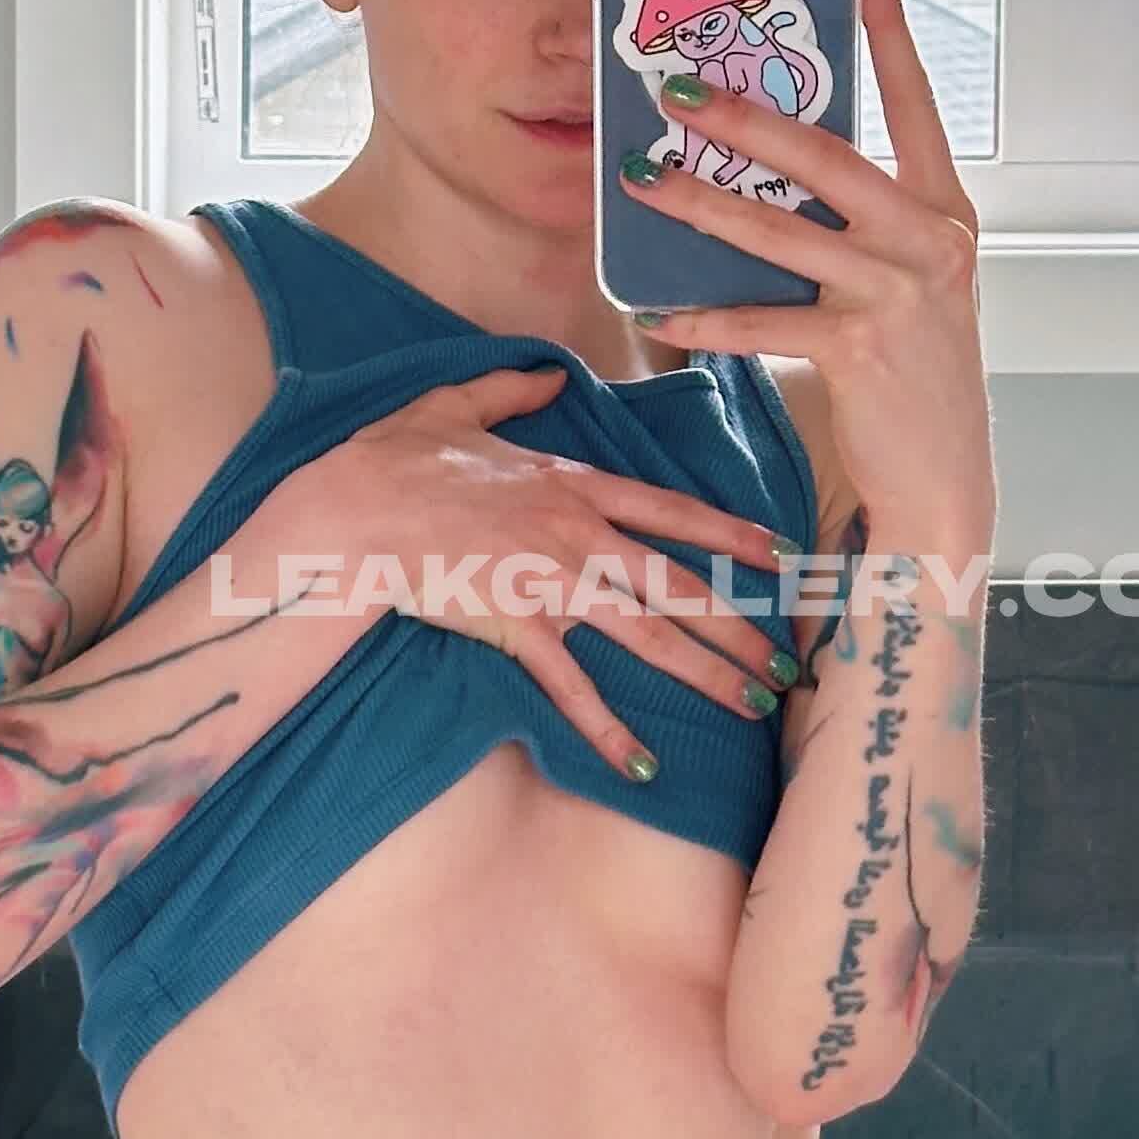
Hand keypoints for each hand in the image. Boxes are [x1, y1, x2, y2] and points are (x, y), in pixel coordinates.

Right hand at [255, 362, 800, 783]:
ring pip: (649, 636)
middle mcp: (578, 535)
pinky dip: (608, 728)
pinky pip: (573, 687)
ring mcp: (551, 582)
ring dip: (706, 675)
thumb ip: (512, 390)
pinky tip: (642, 764)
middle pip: (680, 585)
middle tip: (789, 662)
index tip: (783, 557)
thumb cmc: (393, 458)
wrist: (349, 511)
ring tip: (751, 707)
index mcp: (573, 484)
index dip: (734, 536)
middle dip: (742, 627)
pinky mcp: (515, 627)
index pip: (673, 511)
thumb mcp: (454, 404)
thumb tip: (551, 374)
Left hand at [623, 0, 993, 548]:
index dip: (891, 33)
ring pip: (777, 229)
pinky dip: (703, 317)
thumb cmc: (912, 375)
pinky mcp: (859, 348)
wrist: (943, 480)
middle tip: (676, 82)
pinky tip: (658, 308)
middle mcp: (929, 240)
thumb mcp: (902, 282)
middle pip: (824, 154)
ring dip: (697, 200)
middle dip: (744, 113)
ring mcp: (898, 292)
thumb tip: (765, 168)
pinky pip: (761, 321)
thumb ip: (855, 225)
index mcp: (943, 211)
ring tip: (640, 177)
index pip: (915, 104)